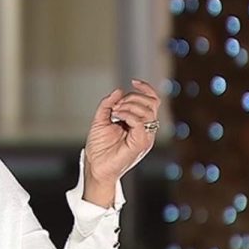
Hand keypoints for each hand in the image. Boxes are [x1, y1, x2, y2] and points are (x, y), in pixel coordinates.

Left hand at [83, 79, 160, 207]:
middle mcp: (146, 129)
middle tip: (116, 106)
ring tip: (115, 112)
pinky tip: (117, 117)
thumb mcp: (100, 120)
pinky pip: (141, 122)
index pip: (152, 101)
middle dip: (133, 98)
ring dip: (129, 105)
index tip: (133, 81)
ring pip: (148, 111)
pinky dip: (128, 115)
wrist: (95, 167)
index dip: (146, 88)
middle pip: (151, 103)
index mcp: (140, 123)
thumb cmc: (99, 147)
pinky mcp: (140, 143)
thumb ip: (108, 105)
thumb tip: (118, 90)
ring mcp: (145, 137)